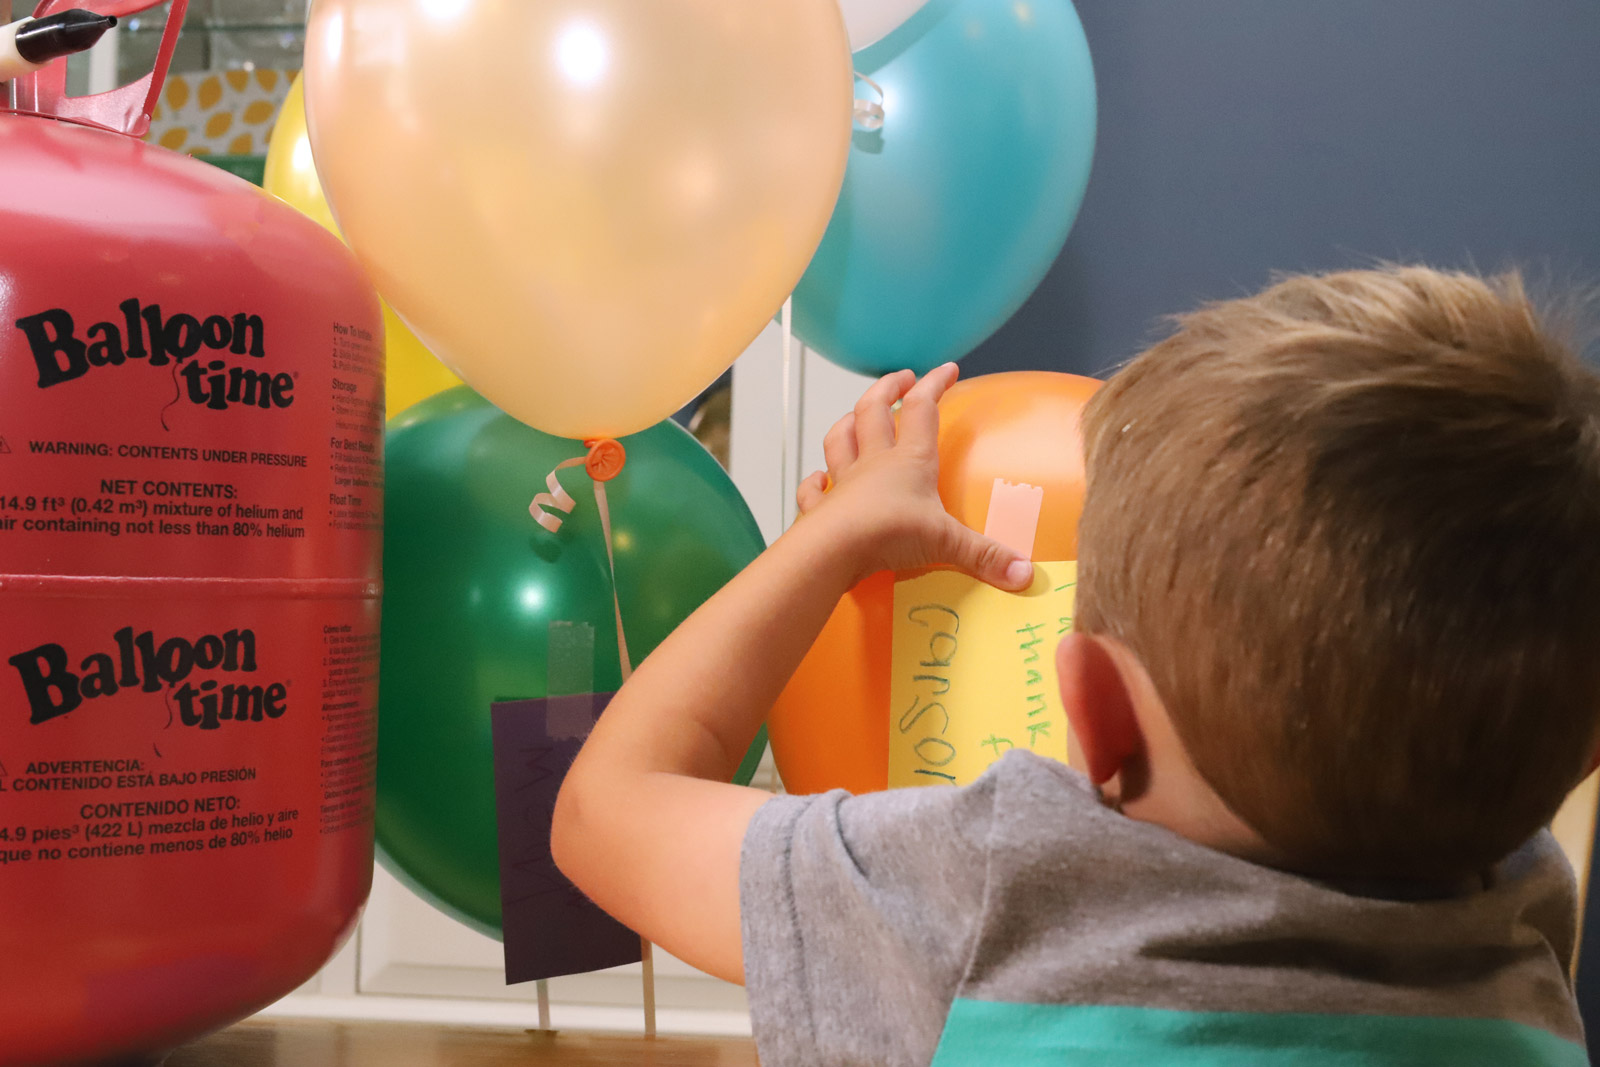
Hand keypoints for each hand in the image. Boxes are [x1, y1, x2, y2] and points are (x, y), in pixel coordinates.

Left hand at [794, 364, 1032, 590]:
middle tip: (902, 378)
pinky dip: (814, 481)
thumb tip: (1025, 575)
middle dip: (888, 388)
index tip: (948, 369)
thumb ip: (985, 556)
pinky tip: (817, 478)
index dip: (936, 384)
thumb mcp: (947, 543)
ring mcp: (843, 483)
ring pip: (840, 440)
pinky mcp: (821, 508)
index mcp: (909, 460)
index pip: (923, 409)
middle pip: (875, 410)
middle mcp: (873, 463)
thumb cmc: (890, 534)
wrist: (834, 550)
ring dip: (848, 423)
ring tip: (856, 415)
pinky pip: (813, 489)